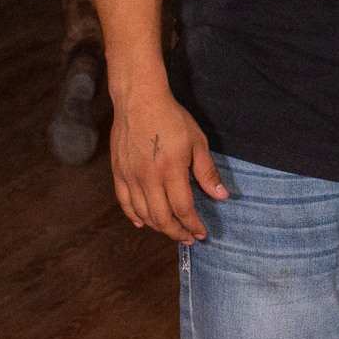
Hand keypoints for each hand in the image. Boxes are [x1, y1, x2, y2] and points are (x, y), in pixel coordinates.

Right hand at [110, 85, 229, 242]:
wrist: (139, 100)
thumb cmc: (172, 119)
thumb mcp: (197, 142)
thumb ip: (207, 172)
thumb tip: (221, 196)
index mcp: (171, 170)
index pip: (183, 208)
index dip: (192, 224)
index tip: (201, 233)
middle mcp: (148, 177)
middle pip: (162, 217)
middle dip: (177, 232)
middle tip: (189, 238)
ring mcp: (130, 176)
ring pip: (143, 213)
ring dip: (158, 227)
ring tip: (171, 231)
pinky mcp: (118, 172)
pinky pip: (124, 201)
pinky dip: (133, 215)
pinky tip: (142, 223)